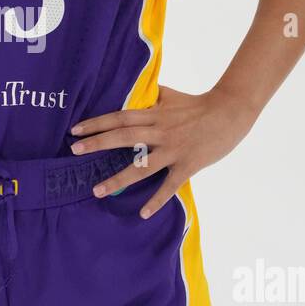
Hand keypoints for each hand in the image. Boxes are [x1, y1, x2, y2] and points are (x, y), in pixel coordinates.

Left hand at [69, 84, 256, 216]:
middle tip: (73, 152)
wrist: (231, 111)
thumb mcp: (171, 95)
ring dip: (118, 179)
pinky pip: (169, 186)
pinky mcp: (188, 165)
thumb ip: (151, 95)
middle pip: (124, 137)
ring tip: (97, 191)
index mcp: (155, 114)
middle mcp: (160, 131)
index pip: (120, 117)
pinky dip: (156, 200)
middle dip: (98, 144)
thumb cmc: (199, 104)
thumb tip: (133, 91)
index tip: (75, 130)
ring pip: (141, 166)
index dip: (97, 123)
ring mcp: (173, 149)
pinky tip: (142, 213)